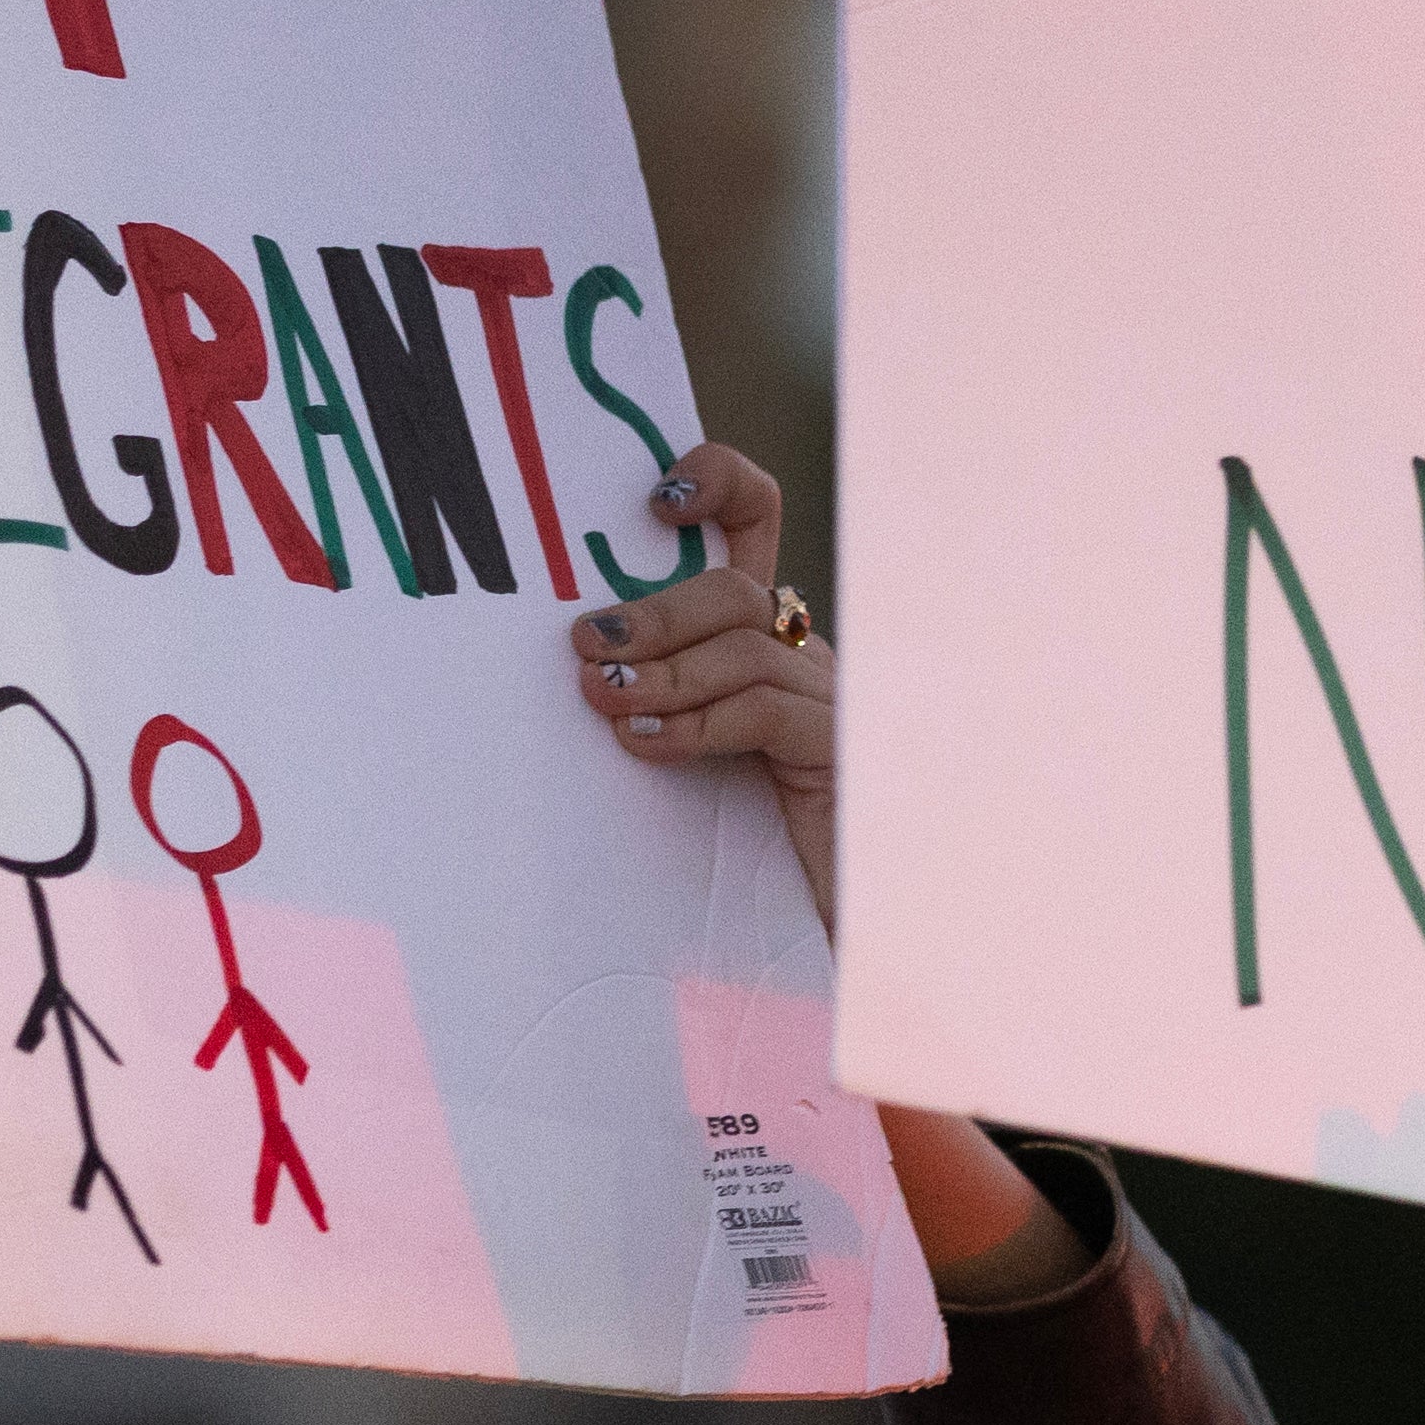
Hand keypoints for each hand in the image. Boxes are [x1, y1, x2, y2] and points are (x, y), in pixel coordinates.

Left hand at [584, 442, 831, 908]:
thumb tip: (580, 673)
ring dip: (662, 670)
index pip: (758, 525)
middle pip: (736, 588)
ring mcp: (836, 703)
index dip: (720, 485)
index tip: (656, 501)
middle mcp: (810, 660)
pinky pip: (764, 709)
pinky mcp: (843, 755)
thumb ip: (654, 704)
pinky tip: (647, 743)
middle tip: (587, 646)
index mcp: (769, 645)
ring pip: (744, 643)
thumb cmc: (748, 856)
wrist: (833, 939)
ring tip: (605, 699)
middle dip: (652, 610)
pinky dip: (696, 721)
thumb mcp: (688, 760)